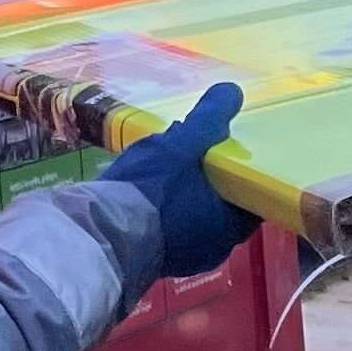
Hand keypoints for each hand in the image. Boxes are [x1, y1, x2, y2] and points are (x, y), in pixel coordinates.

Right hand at [104, 81, 249, 279]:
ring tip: (165, 162)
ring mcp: (183, 259)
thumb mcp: (182, 145)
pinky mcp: (154, 259)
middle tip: (194, 151)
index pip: (253, 197)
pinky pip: (168, 227)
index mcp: (230, 227)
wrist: (99, 234)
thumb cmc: (150, 191)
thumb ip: (210, 119)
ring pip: (193, 216)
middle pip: (221, 205)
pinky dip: (163, 207)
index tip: (231, 150)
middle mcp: (214, 250)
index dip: (243, 171)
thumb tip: (233, 91)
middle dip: (210, 178)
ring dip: (184, 192)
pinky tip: (145, 186)